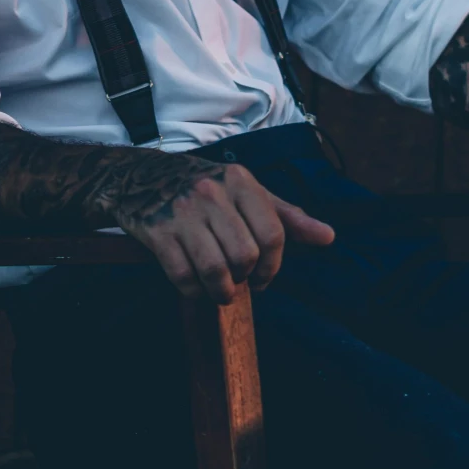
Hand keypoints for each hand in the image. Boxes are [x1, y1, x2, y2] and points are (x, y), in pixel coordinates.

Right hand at [113, 161, 334, 302]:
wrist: (140, 177)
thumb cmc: (204, 188)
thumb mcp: (247, 192)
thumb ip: (287, 216)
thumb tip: (328, 237)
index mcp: (240, 181)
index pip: (273, 234)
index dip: (273, 266)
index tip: (264, 278)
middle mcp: (212, 193)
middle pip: (245, 256)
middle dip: (246, 278)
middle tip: (238, 279)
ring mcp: (183, 213)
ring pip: (216, 270)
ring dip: (222, 292)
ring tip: (221, 290)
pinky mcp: (158, 232)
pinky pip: (183, 277)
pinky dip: (194, 291)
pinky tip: (197, 287)